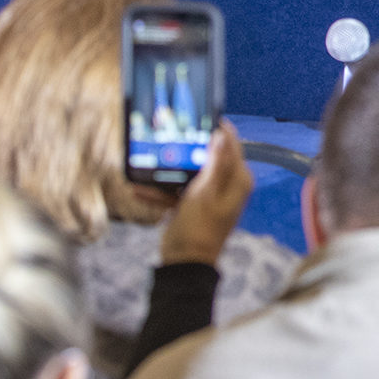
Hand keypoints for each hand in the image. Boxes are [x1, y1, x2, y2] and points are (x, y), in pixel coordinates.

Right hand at [160, 121, 253, 265]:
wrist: (183, 263)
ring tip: (149, 162)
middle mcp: (227, 185)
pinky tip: (140, 189)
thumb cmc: (198, 228)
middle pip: (207, 156)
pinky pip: (177, 191)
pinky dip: (161, 191)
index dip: (217, 129)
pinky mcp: (193, 204)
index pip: (231, 145)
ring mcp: (210, 195)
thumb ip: (214, 164)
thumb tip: (222, 136)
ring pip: (188, 173)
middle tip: (169, 135)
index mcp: (237, 180)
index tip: (200, 115)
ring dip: (168, 172)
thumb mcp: (204, 192)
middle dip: (186, 149)